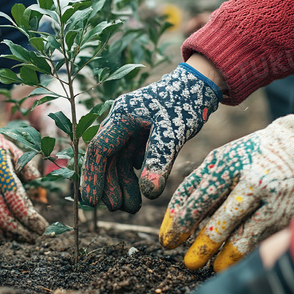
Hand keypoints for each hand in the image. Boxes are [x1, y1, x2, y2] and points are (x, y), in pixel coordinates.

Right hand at [0, 108, 47, 240]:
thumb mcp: (10, 148)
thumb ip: (25, 166)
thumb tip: (38, 184)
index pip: (14, 196)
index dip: (30, 216)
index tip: (42, 228)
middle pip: (0, 213)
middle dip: (20, 231)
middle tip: (34, 239)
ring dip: (4, 235)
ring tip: (20, 238)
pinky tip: (1, 234)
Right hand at [81, 63, 220, 211]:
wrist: (200, 85)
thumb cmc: (185, 102)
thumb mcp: (173, 133)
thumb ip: (160, 161)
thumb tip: (150, 194)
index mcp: (120, 116)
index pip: (99, 150)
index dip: (94, 177)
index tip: (93, 202)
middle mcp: (119, 122)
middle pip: (106, 159)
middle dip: (108, 185)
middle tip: (117, 208)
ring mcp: (129, 129)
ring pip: (118, 162)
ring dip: (122, 184)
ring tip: (132, 208)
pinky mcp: (141, 135)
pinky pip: (130, 159)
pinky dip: (134, 177)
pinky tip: (140, 191)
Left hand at [160, 93, 293, 271]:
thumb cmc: (260, 154)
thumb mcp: (229, 157)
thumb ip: (205, 183)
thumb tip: (180, 217)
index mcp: (225, 162)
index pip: (192, 195)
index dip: (177, 220)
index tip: (166, 239)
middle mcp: (246, 179)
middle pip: (214, 218)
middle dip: (196, 244)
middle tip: (184, 261)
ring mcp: (269, 197)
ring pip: (238, 234)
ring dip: (219, 255)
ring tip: (206, 268)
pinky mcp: (286, 212)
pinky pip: (260, 238)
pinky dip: (243, 253)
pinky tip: (231, 263)